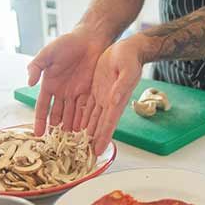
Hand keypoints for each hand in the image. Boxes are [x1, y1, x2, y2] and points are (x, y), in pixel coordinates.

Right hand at [27, 30, 110, 135]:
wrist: (91, 38)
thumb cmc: (67, 43)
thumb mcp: (48, 53)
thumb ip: (36, 66)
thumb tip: (29, 82)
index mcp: (49, 84)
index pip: (43, 107)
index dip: (40, 121)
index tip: (38, 134)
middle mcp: (62, 92)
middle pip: (57, 115)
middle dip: (56, 129)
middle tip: (56, 144)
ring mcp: (76, 93)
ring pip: (72, 115)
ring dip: (71, 128)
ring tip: (71, 142)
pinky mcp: (89, 92)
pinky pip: (86, 109)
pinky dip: (84, 120)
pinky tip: (85, 132)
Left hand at [81, 37, 144, 153]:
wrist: (127, 49)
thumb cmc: (130, 58)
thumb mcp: (127, 69)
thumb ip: (122, 85)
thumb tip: (114, 99)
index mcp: (117, 99)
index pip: (109, 122)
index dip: (103, 137)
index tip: (97, 150)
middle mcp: (109, 102)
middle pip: (99, 125)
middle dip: (92, 140)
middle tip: (84, 155)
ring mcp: (102, 97)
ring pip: (91, 118)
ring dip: (85, 132)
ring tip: (76, 145)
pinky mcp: (96, 90)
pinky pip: (86, 107)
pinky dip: (81, 118)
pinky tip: (74, 127)